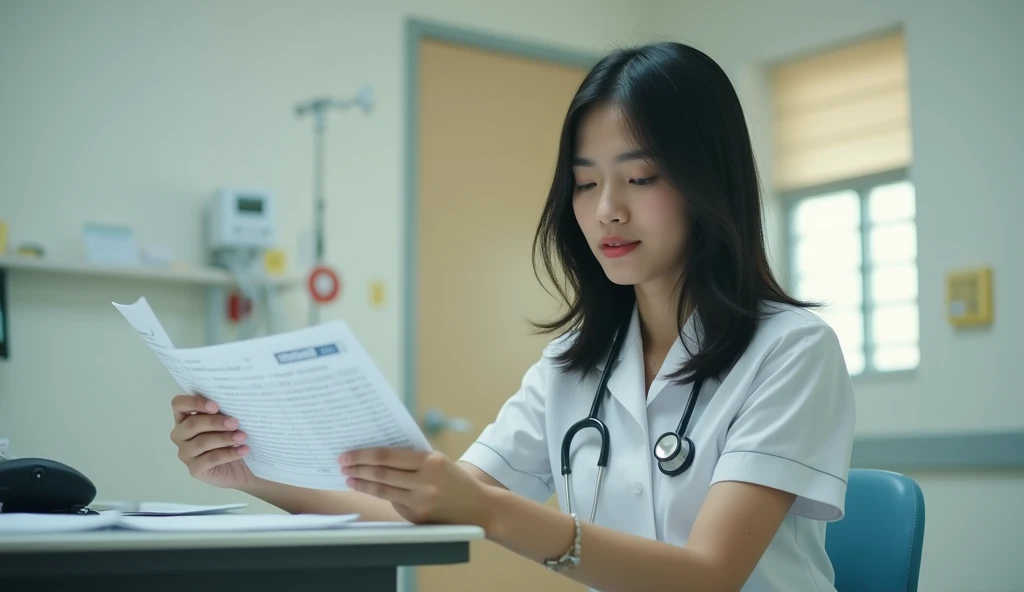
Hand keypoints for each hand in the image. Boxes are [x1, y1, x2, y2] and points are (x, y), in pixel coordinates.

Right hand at [169, 394, 253, 489]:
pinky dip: (229, 453)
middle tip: (235, 423)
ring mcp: (185, 453)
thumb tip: (232, 404)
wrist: (239, 467)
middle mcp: (180, 435)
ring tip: (243, 437)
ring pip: (202, 442)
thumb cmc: (230, 438)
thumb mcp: (227, 422)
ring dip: (225, 438)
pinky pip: (211, 459)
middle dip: (215, 422)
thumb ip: (222, 412)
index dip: (194, 402)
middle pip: (192, 424)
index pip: (178, 404)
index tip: (215, 406)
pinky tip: (243, 450)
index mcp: (184, 418)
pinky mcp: (194, 469)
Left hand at [339, 448, 491, 525]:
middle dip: (357, 468)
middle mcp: (426, 482)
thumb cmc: (453, 479)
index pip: (388, 456)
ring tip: (349, 478)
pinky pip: (393, 503)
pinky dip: (378, 494)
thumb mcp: (437, 461)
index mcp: (430, 461)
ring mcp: (421, 502)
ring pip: (382, 490)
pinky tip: (367, 488)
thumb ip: (411, 458)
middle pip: (381, 474)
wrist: (478, 507)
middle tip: (342, 464)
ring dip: (361, 483)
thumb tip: (375, 454)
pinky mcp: (417, 516)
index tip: (347, 454)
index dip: (364, 455)